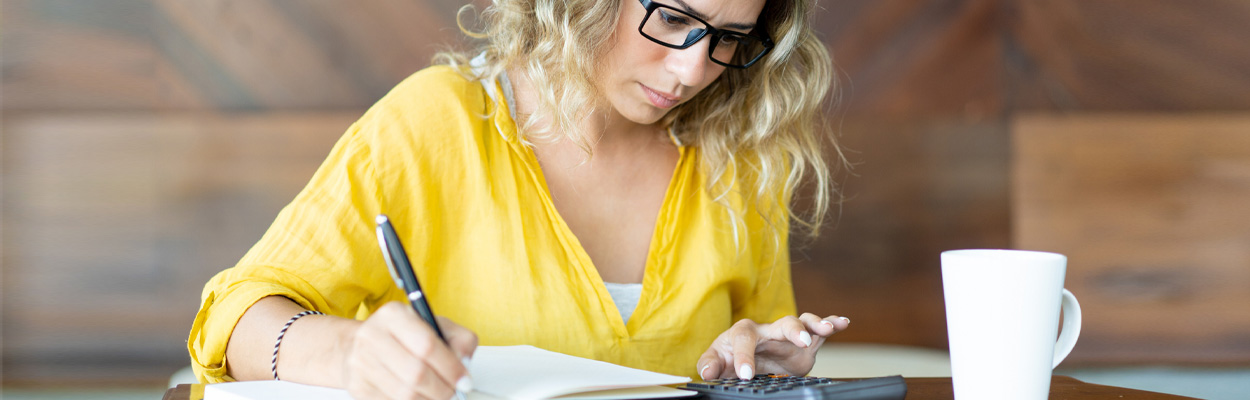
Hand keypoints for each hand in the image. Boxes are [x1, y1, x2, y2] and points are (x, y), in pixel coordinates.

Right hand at [343, 302, 478, 399]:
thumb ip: (459, 338)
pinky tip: (419, 396)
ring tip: (438, 394)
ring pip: (404, 394)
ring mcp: (361, 363)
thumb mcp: (435, 326)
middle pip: (416, 373)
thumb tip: (464, 362)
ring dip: (429, 399)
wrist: (363, 346)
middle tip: (453, 392)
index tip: (464, 380)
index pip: (427, 345)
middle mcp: (372, 336)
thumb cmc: (404, 337)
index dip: (451, 367)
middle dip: (442, 389)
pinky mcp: (358, 387)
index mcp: (393, 315)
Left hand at [696, 313, 849, 379]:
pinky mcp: (805, 346)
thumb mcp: (717, 360)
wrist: (746, 361)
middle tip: (802, 342)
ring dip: (816, 324)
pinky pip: (820, 333)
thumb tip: (709, 370)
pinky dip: (832, 324)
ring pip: (803, 323)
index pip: (744, 340)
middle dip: (793, 330)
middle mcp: (769, 330)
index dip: (744, 356)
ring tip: (827, 329)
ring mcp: (789, 337)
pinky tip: (842, 322)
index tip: (745, 375)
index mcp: (745, 332)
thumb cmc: (730, 357)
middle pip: (782, 323)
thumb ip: (710, 363)